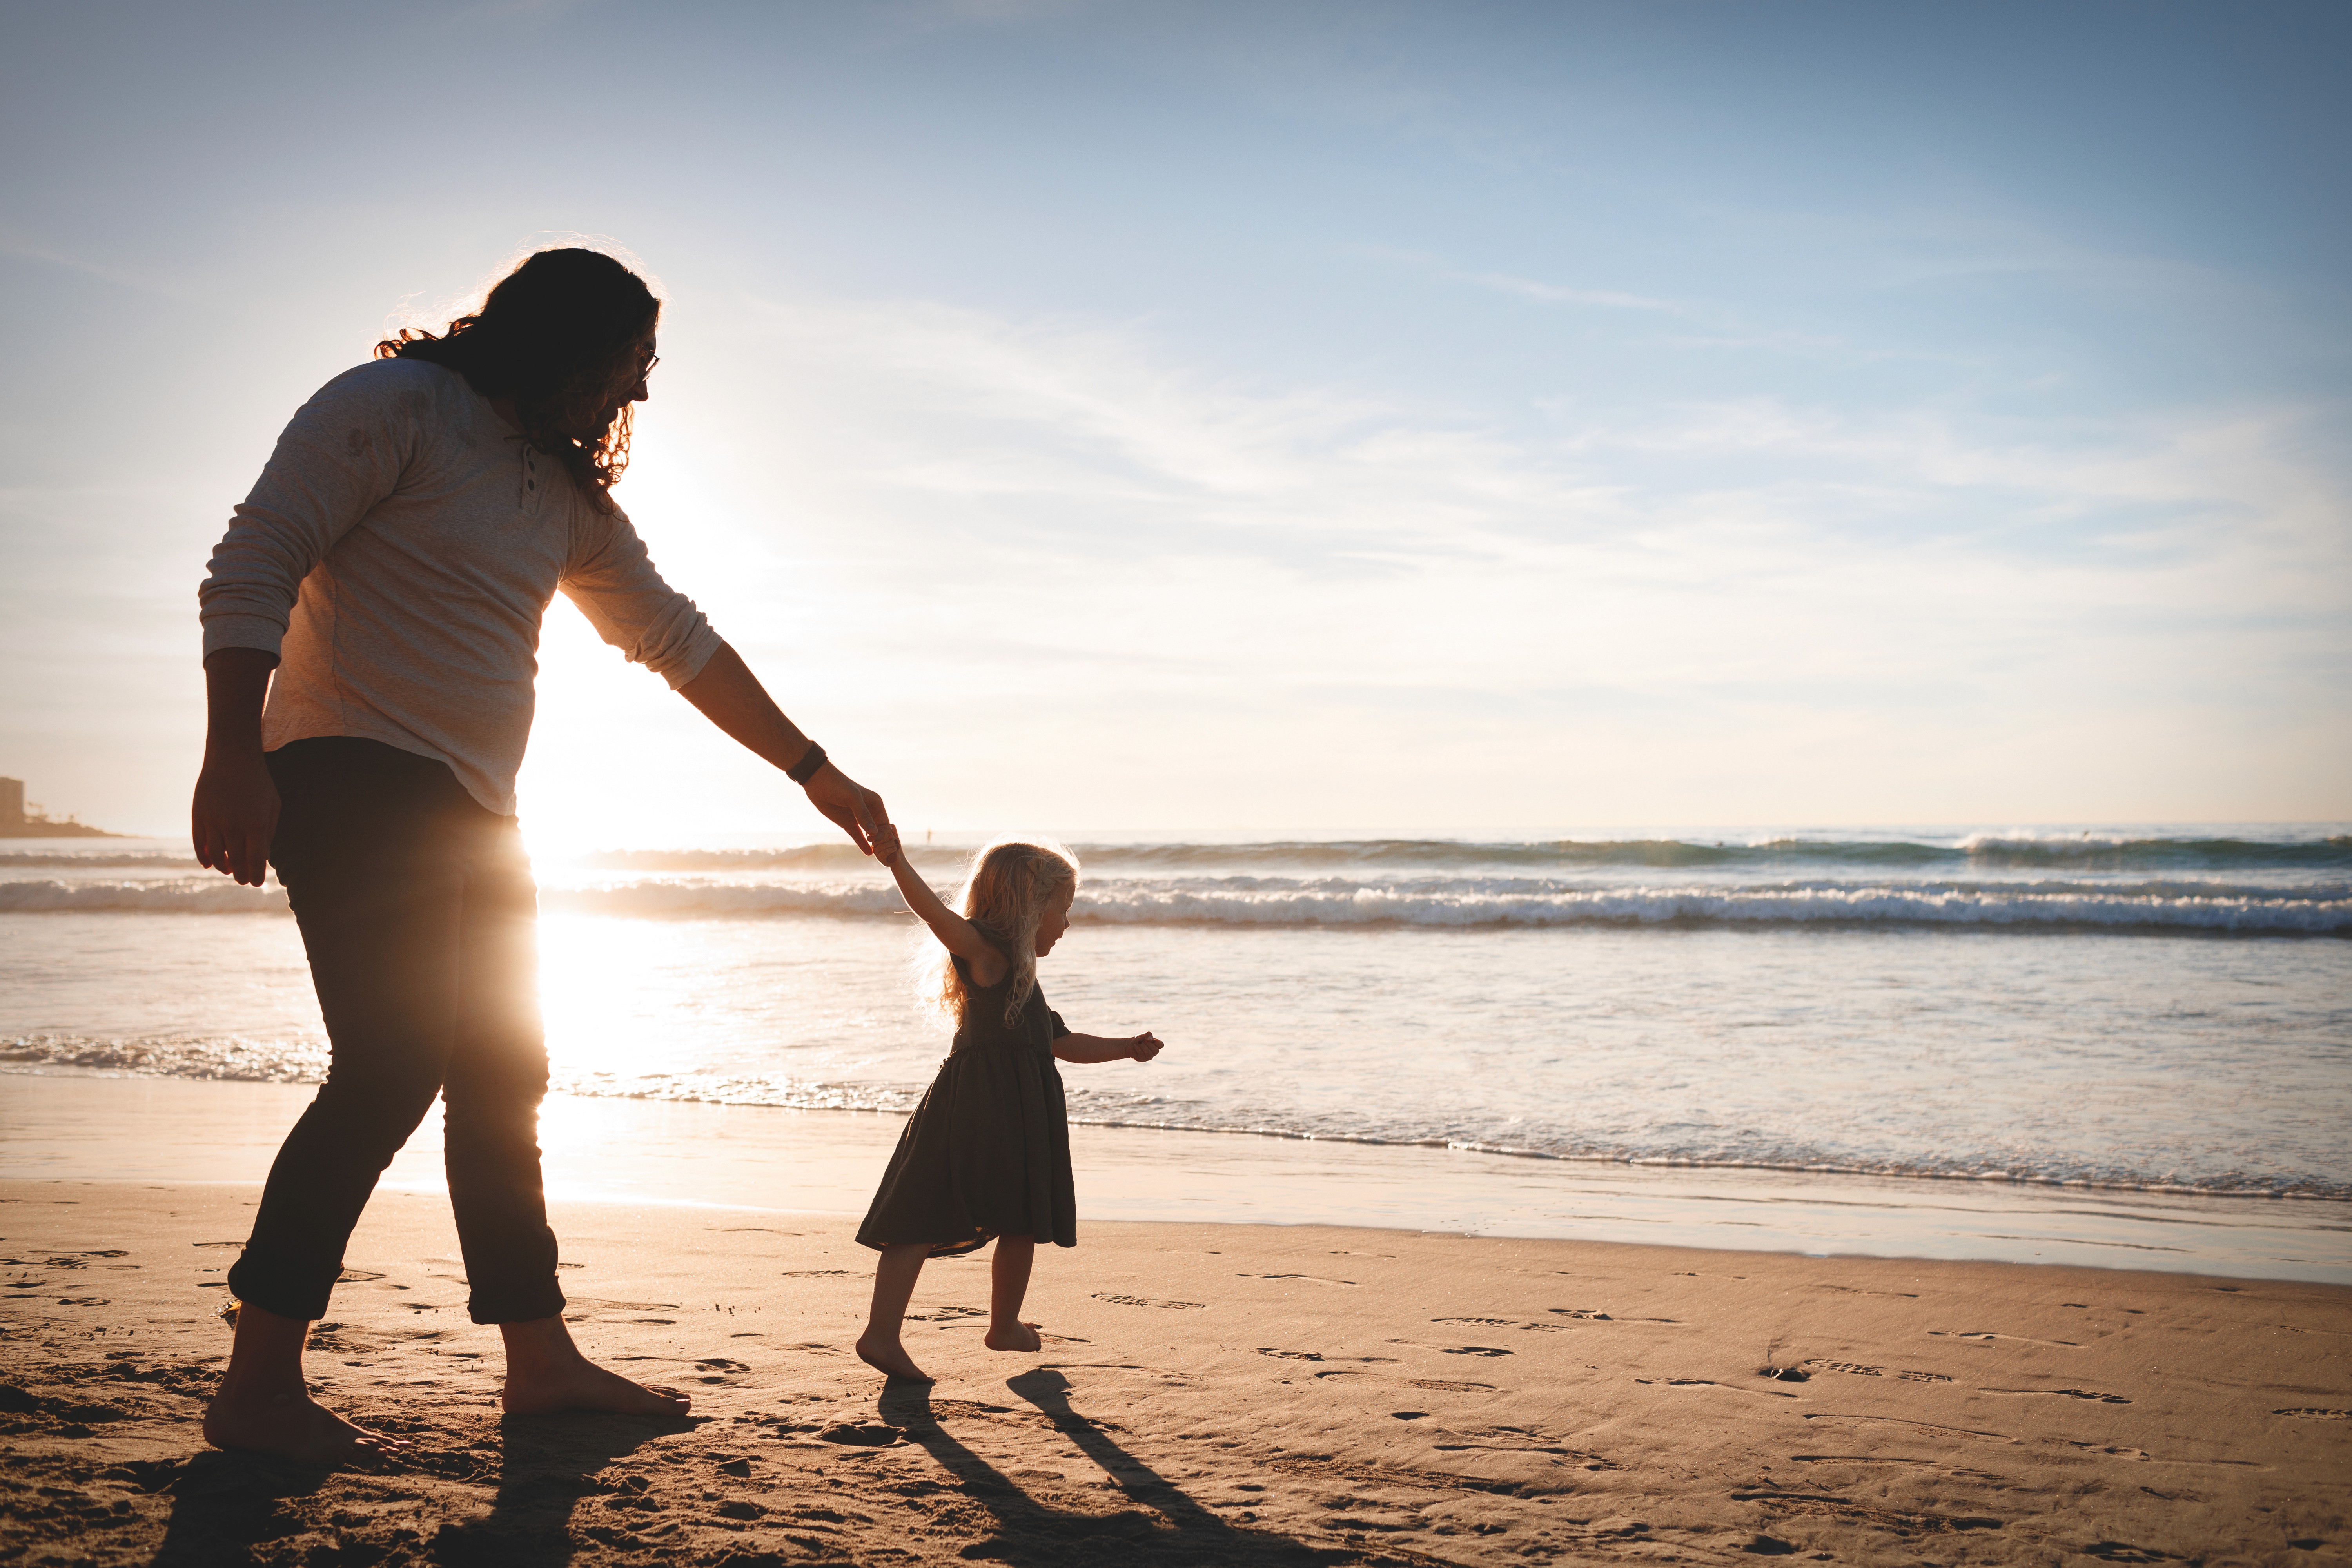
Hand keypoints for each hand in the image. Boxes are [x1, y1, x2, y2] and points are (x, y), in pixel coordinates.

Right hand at [192, 751, 279, 886]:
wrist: (232, 759)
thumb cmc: (258, 784)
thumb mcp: (273, 806)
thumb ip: (268, 833)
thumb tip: (262, 858)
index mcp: (255, 824)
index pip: (255, 860)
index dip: (256, 875)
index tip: (256, 883)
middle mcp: (233, 825)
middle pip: (235, 860)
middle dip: (240, 874)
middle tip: (243, 880)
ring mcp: (213, 820)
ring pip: (215, 855)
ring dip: (222, 867)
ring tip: (228, 870)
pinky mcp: (198, 815)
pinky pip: (198, 843)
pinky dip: (203, 856)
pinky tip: (209, 863)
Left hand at [804, 762, 892, 858]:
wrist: (818, 782)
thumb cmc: (838, 785)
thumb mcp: (852, 798)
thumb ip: (863, 814)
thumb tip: (874, 832)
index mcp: (875, 803)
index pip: (884, 824)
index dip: (884, 835)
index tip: (878, 843)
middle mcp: (869, 811)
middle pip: (879, 831)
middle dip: (881, 842)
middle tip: (881, 854)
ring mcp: (858, 818)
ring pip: (869, 835)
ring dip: (873, 845)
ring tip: (878, 857)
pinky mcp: (847, 823)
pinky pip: (857, 836)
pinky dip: (862, 845)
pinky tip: (868, 853)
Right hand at [869, 820, 902, 867]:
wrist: (898, 856)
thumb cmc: (895, 844)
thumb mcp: (894, 833)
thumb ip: (891, 828)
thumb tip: (889, 827)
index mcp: (874, 837)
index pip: (875, 832)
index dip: (882, 832)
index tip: (890, 834)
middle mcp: (873, 844)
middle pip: (877, 839)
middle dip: (887, 838)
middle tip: (894, 839)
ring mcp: (875, 851)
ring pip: (880, 846)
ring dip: (890, 844)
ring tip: (895, 844)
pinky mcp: (879, 858)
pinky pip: (884, 852)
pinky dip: (890, 850)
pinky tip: (894, 848)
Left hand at [1128, 1032, 1163, 1062]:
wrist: (1130, 1044)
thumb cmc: (1139, 1039)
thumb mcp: (1143, 1034)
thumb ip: (1148, 1034)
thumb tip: (1150, 1039)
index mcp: (1156, 1045)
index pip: (1161, 1045)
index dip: (1157, 1042)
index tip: (1150, 1039)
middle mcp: (1154, 1052)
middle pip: (1156, 1051)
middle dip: (1149, 1045)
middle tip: (1143, 1041)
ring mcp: (1149, 1056)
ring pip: (1149, 1054)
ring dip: (1143, 1047)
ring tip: (1139, 1043)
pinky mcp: (1143, 1059)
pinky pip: (1142, 1055)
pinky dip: (1138, 1049)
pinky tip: (1135, 1046)